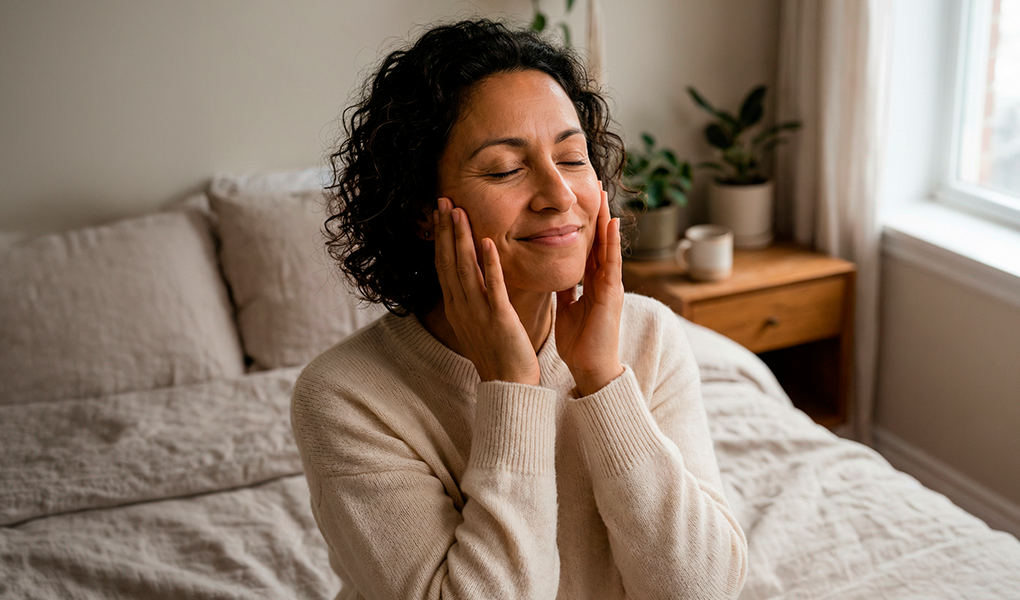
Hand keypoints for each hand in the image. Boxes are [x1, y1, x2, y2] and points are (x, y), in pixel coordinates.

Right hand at [433, 197, 540, 384]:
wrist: (507, 384)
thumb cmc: (496, 354)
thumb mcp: (477, 322)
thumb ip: (473, 298)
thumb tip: (472, 279)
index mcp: (455, 307)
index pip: (443, 265)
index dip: (441, 238)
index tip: (440, 213)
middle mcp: (461, 307)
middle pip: (449, 261)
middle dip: (446, 230)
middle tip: (444, 201)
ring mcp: (477, 311)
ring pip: (466, 268)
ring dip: (462, 238)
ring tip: (460, 212)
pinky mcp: (498, 317)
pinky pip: (492, 285)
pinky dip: (489, 263)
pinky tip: (487, 241)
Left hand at [555, 188, 624, 395]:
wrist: (590, 368)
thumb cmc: (580, 343)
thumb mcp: (567, 310)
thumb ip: (566, 292)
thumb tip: (557, 277)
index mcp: (592, 284)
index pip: (590, 248)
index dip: (586, 225)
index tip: (582, 202)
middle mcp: (604, 281)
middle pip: (601, 241)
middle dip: (598, 214)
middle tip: (596, 186)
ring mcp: (611, 286)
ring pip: (608, 247)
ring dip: (607, 220)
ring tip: (605, 195)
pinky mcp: (612, 295)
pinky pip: (611, 263)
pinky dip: (611, 243)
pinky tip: (611, 223)